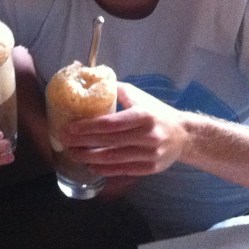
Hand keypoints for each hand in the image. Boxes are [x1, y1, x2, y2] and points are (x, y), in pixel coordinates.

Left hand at [58, 83, 187, 176]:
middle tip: (65, 141)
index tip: (70, 127)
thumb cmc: (155, 112)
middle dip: (83, 143)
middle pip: (109, 142)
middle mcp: (147, 136)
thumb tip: (87, 78)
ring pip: (113, 159)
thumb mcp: (138, 96)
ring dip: (89, 158)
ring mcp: (149, 154)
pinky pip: (122, 170)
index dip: (89, 127)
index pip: (111, 123)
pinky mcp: (150, 168)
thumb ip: (114, 90)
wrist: (183, 135)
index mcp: (143, 116)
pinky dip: (104, 169)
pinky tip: (90, 165)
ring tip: (73, 154)